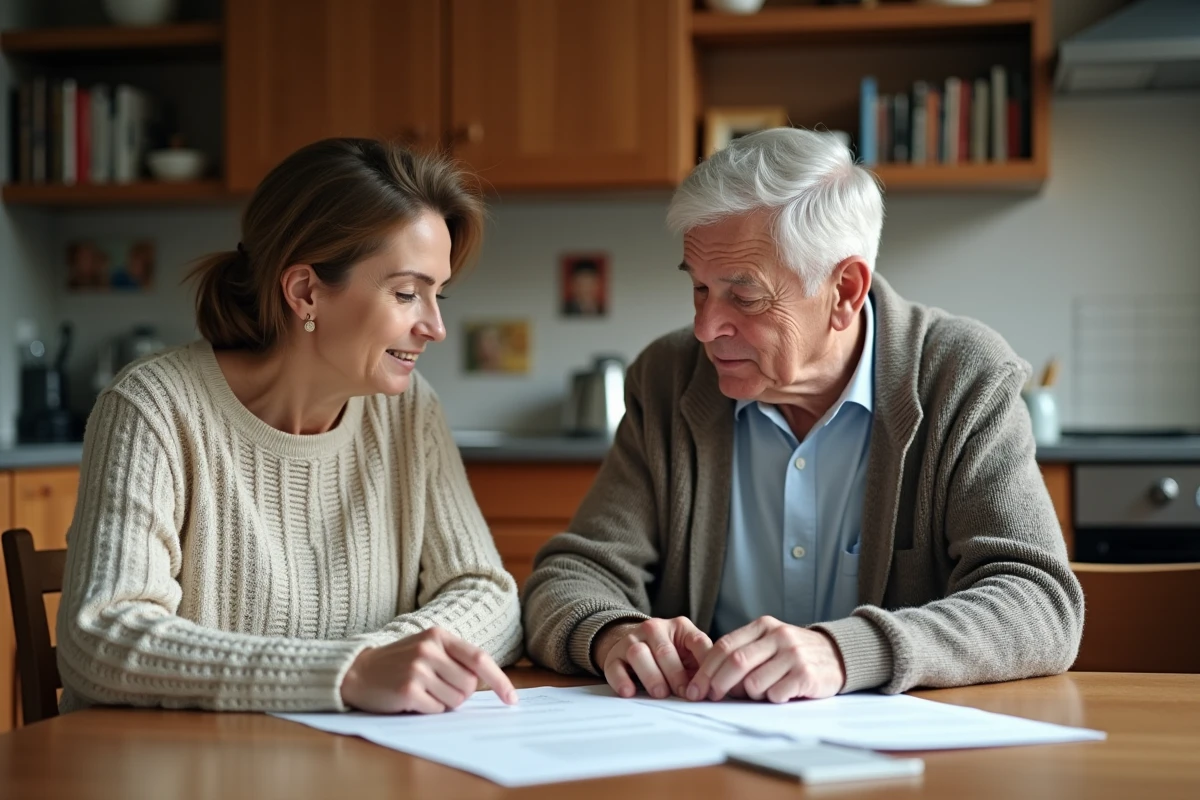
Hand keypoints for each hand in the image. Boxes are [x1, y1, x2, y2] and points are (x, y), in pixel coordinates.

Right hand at [340, 627, 516, 713]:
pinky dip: (428, 710)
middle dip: (459, 694)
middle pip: (469, 685)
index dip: (499, 680)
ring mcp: (418, 669)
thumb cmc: (398, 663)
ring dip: (443, 703)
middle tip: (436, 688)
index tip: (512, 699)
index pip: (479, 658)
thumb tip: (487, 684)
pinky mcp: (408, 690)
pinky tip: (411, 700)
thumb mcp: (426, 648)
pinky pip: (436, 710)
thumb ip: (454, 659)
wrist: (357, 672)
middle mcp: (430, 649)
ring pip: (455, 700)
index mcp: (439, 635)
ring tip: (422, 692)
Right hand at [593, 617, 711, 698]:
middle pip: (665, 651)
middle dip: (677, 676)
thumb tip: (717, 690)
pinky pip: (615, 667)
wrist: (629, 641)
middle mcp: (654, 628)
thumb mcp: (689, 654)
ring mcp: (631, 640)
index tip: (706, 689)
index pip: (697, 642)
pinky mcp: (613, 655)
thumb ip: (702, 667)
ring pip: (639, 654)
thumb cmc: (669, 654)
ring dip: (652, 676)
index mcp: (680, 627)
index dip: (704, 666)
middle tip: (684, 696)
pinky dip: (622, 681)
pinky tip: (630, 692)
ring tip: (660, 694)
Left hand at [686, 616, 845, 702]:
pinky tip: (780, 694)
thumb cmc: (794, 653)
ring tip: (760, 693)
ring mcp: (793, 654)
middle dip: (716, 683)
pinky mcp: (806, 674)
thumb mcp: (769, 643)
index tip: (695, 688)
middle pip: (735, 662)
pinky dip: (771, 699)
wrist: (838, 656)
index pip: (724, 646)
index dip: (706, 669)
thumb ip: (743, 653)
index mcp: (763, 626)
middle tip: (709, 697)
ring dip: (749, 695)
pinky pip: (775, 694)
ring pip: (754, 683)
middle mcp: (778, 636)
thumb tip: (710, 681)